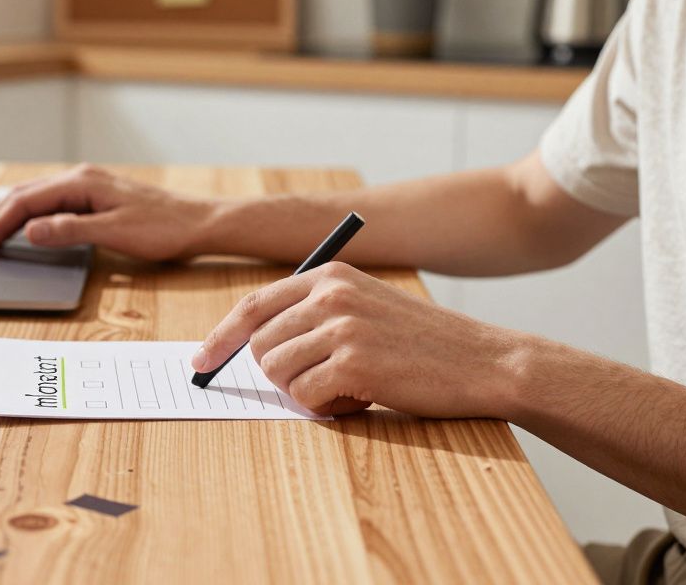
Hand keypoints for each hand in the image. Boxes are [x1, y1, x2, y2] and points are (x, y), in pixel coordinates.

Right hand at [0, 165, 216, 260]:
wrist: (199, 224)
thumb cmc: (163, 229)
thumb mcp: (114, 233)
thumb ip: (70, 230)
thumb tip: (31, 230)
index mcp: (81, 183)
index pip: (26, 201)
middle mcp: (81, 178)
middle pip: (25, 195)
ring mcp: (89, 186)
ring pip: (37, 197)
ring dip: (10, 217)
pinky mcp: (96, 197)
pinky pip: (52, 203)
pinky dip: (30, 215)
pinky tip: (25, 228)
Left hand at [191, 262, 529, 417]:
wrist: (483, 361)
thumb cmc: (423, 343)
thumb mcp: (366, 307)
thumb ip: (315, 315)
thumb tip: (253, 344)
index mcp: (330, 276)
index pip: (254, 305)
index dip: (221, 336)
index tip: (201, 360)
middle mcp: (330, 295)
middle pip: (259, 345)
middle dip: (282, 374)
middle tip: (326, 381)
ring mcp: (341, 328)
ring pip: (277, 373)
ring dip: (307, 393)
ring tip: (350, 388)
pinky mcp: (353, 363)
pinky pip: (304, 397)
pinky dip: (327, 408)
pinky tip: (363, 399)